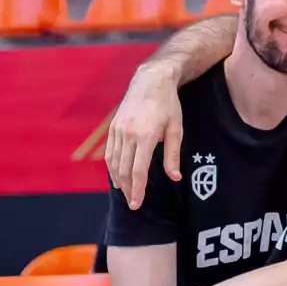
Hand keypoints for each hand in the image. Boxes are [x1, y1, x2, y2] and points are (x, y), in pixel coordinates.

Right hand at [106, 62, 183, 209]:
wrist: (150, 81)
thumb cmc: (168, 105)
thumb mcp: (176, 129)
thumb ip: (173, 155)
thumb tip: (175, 177)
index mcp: (146, 135)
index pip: (138, 170)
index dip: (137, 189)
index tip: (138, 203)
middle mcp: (128, 133)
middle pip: (124, 169)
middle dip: (128, 189)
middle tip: (133, 204)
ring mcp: (118, 130)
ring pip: (114, 162)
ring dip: (119, 180)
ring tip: (126, 193)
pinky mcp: (112, 127)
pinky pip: (110, 152)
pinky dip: (112, 167)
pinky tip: (118, 177)